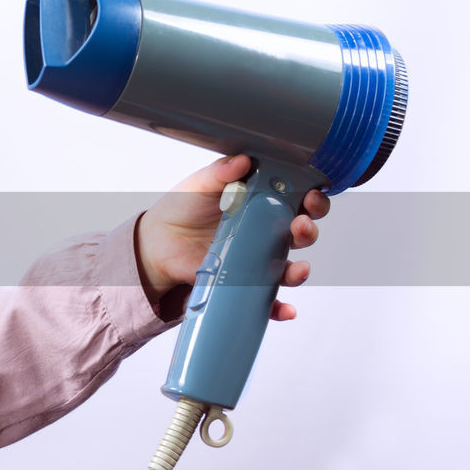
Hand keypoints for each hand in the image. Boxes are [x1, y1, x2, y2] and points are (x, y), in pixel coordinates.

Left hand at [134, 154, 330, 320]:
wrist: (156, 243)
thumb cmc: (182, 208)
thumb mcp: (200, 184)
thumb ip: (221, 172)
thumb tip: (243, 160)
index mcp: (262, 202)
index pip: (299, 199)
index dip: (313, 198)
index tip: (312, 195)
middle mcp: (266, 231)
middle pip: (301, 233)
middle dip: (309, 230)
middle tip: (300, 226)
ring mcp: (256, 259)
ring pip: (289, 268)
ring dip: (299, 271)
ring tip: (297, 269)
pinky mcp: (243, 282)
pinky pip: (267, 300)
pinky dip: (279, 308)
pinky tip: (284, 310)